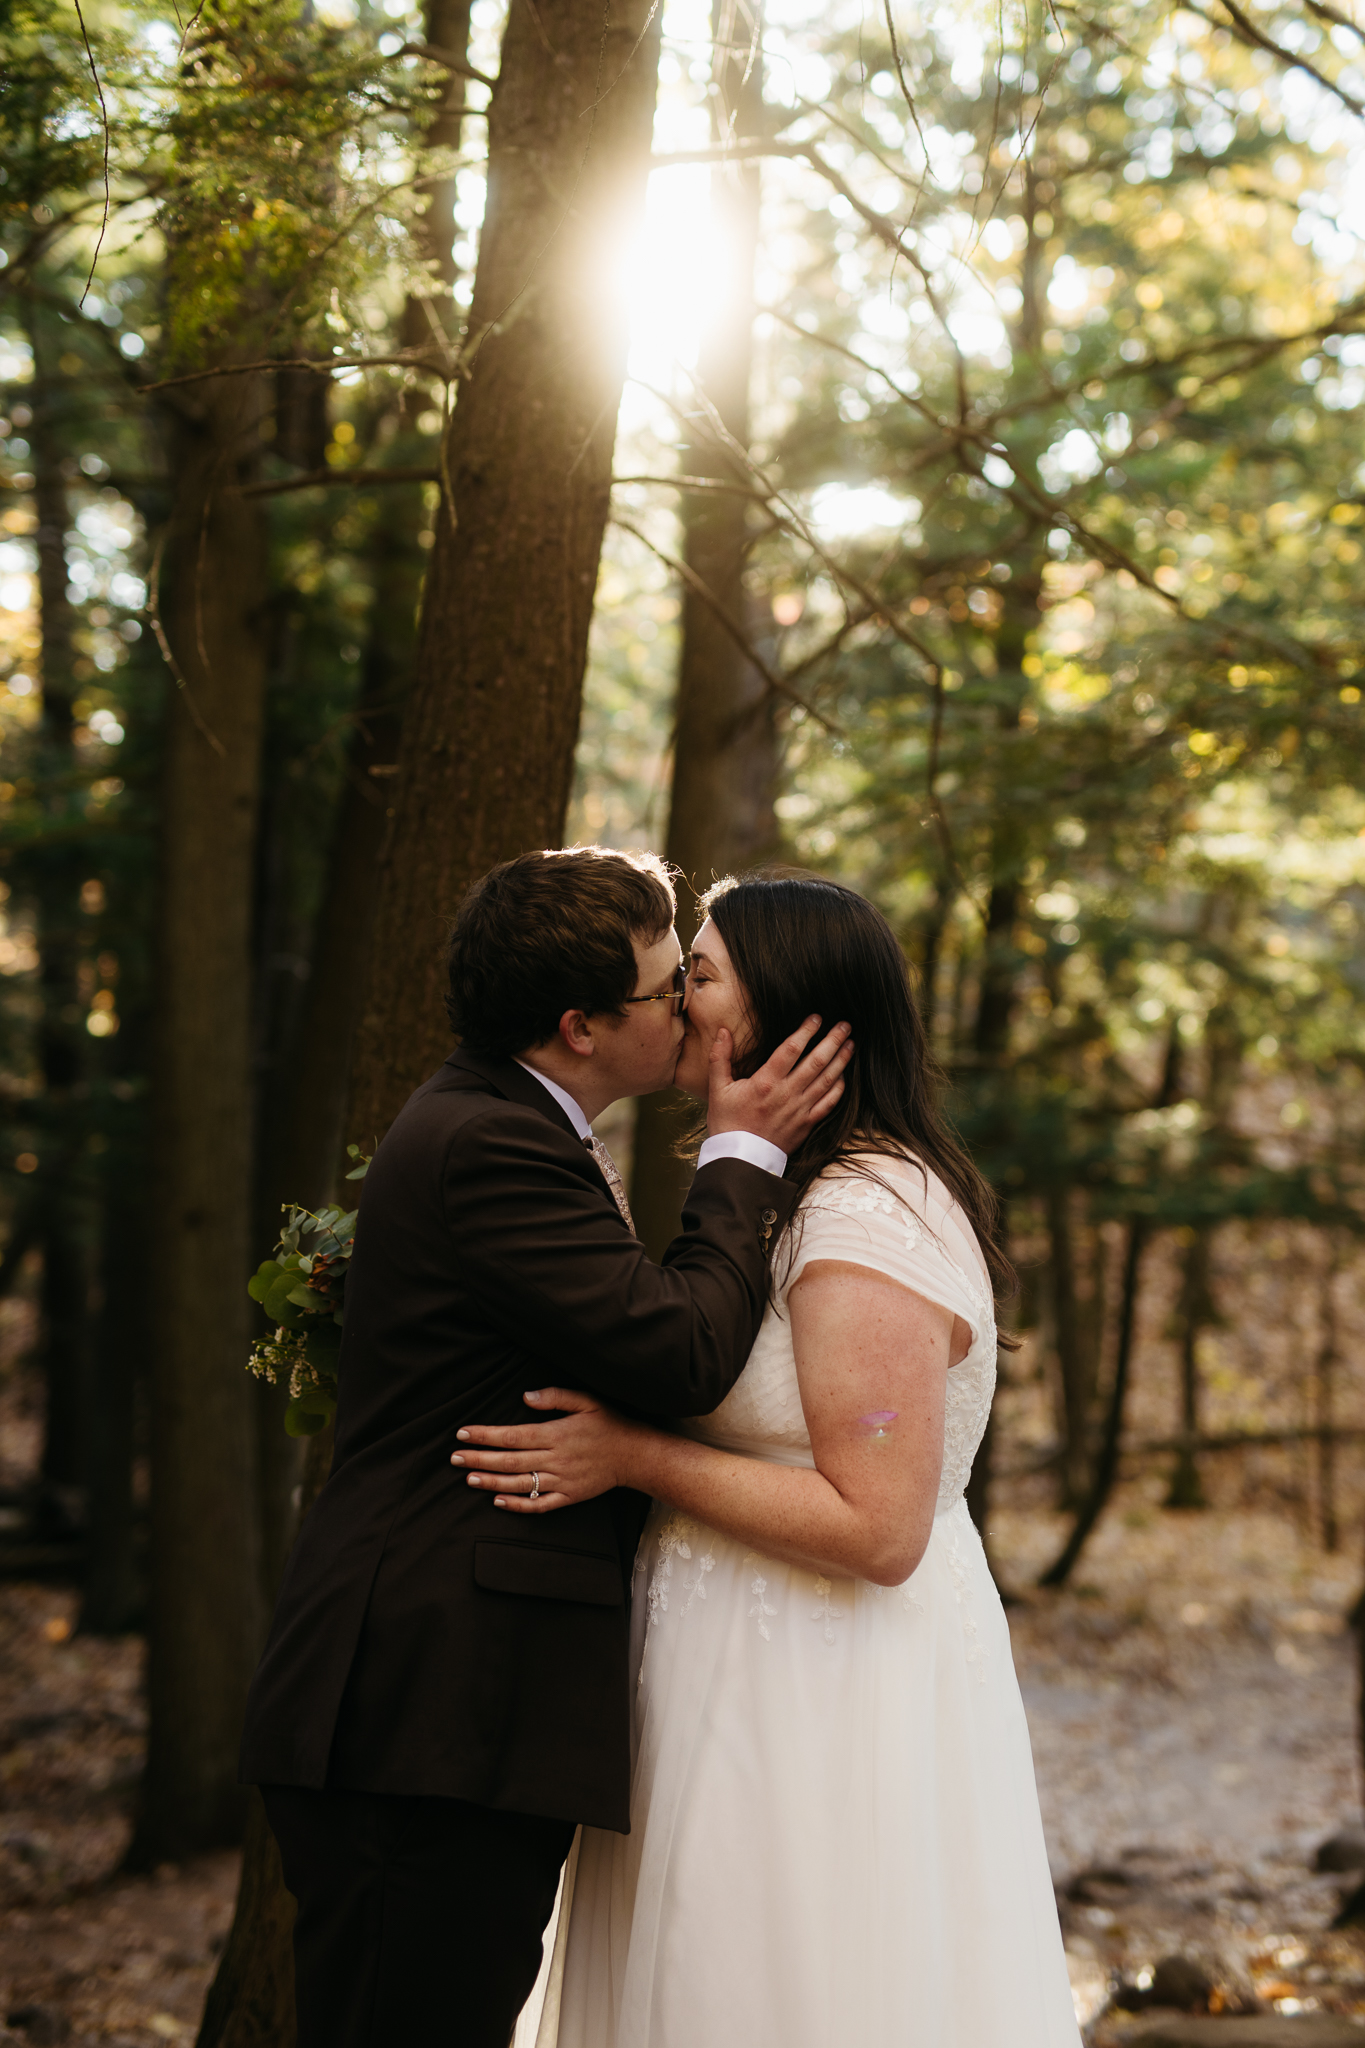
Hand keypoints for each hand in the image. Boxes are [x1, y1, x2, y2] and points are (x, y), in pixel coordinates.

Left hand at [450, 1387, 636, 1511]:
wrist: (634, 1455)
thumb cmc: (609, 1424)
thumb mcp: (586, 1400)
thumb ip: (555, 1397)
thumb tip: (526, 1396)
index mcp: (556, 1434)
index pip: (513, 1436)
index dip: (486, 1435)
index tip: (463, 1434)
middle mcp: (556, 1459)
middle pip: (510, 1460)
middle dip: (479, 1458)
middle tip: (454, 1457)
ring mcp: (562, 1480)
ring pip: (520, 1484)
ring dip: (491, 1481)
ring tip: (468, 1478)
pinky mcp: (569, 1497)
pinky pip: (539, 1504)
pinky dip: (517, 1505)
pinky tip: (498, 1500)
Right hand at [706, 1015, 852, 1153]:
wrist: (739, 1160)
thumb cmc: (727, 1124)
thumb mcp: (717, 1089)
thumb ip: (720, 1058)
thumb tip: (723, 1032)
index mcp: (765, 1082)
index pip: (791, 1048)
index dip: (806, 1031)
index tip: (817, 1017)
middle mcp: (787, 1094)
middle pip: (816, 1061)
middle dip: (833, 1040)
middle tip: (845, 1025)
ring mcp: (800, 1110)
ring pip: (827, 1080)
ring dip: (841, 1060)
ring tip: (850, 1044)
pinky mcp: (806, 1125)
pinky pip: (828, 1104)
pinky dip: (839, 1089)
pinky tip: (844, 1077)